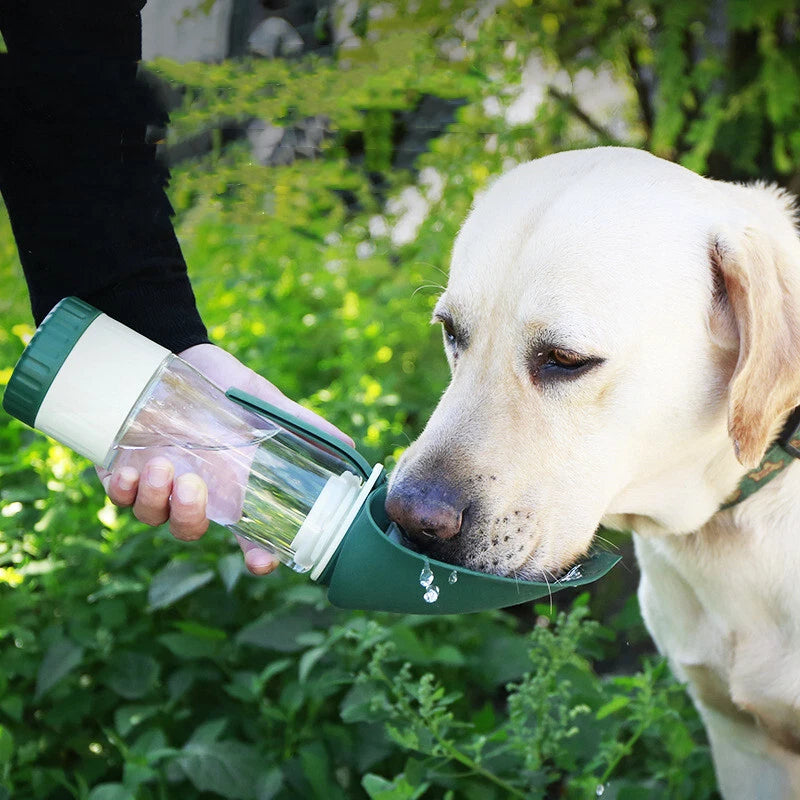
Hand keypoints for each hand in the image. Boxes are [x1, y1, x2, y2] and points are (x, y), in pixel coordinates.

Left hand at [97, 343, 353, 574]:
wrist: (179, 351)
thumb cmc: (228, 385)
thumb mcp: (268, 403)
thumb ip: (304, 426)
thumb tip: (351, 448)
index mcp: (233, 487)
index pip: (249, 535)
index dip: (256, 556)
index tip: (261, 563)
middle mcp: (197, 493)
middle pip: (191, 530)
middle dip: (190, 518)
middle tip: (193, 485)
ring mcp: (158, 484)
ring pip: (153, 518)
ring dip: (156, 500)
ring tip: (163, 465)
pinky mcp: (124, 470)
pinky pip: (120, 498)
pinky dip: (124, 490)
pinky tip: (133, 469)